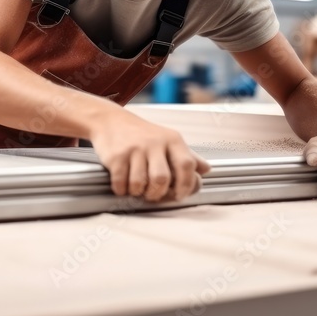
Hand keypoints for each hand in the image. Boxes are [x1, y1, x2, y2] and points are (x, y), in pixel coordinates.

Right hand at [89, 113, 210, 202]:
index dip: (186, 184)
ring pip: (140, 183)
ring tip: (137, 188)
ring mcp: (135, 149)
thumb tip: (207, 170)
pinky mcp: (116, 156)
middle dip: (157, 194)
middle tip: (153, 194)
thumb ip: (188, 156)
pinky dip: (122, 190)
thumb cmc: (142, 134)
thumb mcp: (168, 140)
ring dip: (138, 192)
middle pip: (162, 179)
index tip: (180, 195)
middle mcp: (155, 142)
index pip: (187, 165)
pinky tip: (123, 185)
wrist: (110, 121)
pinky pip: (121, 183)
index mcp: (172, 140)